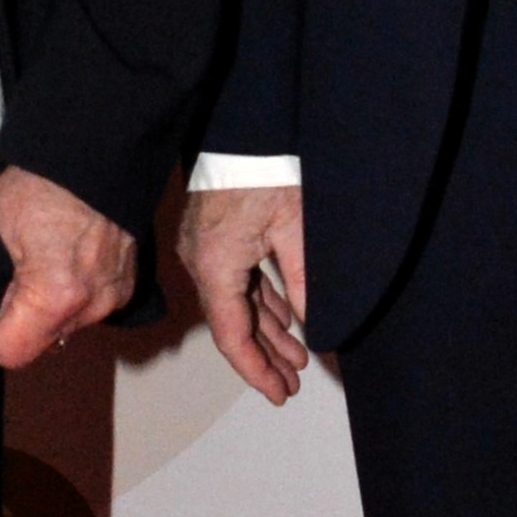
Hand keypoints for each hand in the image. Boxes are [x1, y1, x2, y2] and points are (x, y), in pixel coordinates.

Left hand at [0, 165, 135, 369]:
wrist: (96, 149)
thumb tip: (1, 313)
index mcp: (55, 296)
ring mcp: (115, 295)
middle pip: (44, 341)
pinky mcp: (129, 283)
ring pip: (68, 323)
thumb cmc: (42, 183)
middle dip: (27, 317)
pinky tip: (72, 256)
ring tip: (47, 258)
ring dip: (55, 304)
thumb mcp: (0, 232)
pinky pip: (92, 305)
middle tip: (19, 271)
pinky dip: (79, 290)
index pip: (11, 352)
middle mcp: (92, 305)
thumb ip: (3, 288)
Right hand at [179, 184, 307, 404]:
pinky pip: (236, 282)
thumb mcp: (295, 227)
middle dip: (265, 357)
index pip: (232, 334)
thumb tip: (315, 325)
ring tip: (295, 357)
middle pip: (232, 324)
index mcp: (216, 263)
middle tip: (291, 384)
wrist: (242, 125)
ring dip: (266, 331)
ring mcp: (204, 249)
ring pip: (236, 304)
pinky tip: (283, 319)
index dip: (256, 369)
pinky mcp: (213, 237)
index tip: (278, 392)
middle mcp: (202, 261)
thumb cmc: (264, 167)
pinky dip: (259, 303)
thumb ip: (304, 282)